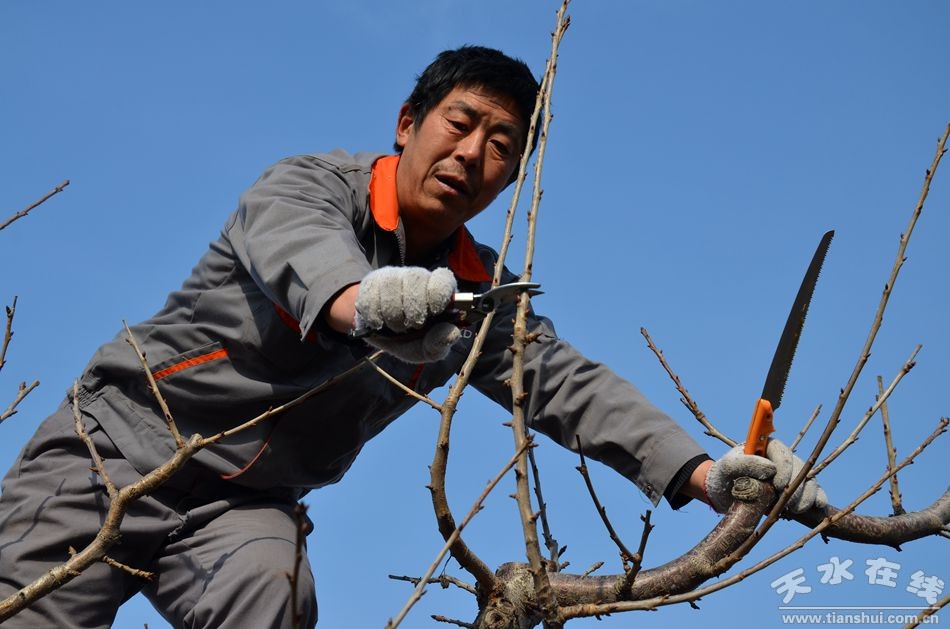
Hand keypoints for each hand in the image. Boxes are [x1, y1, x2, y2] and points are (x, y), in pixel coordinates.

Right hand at [353, 266, 459, 362]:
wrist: (379, 336)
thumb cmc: (410, 339)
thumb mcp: (426, 349)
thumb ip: (440, 343)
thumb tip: (452, 332)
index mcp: (439, 291)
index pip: (443, 278)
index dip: (440, 292)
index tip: (435, 310)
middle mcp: (418, 278)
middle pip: (416, 279)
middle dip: (414, 309)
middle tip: (413, 325)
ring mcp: (394, 276)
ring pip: (392, 286)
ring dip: (393, 315)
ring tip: (397, 327)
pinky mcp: (372, 280)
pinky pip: (372, 294)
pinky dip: (375, 316)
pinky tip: (380, 323)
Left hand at [704, 439, 827, 513]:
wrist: (722, 494)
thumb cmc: (723, 476)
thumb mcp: (727, 467)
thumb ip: (745, 463)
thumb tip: (770, 468)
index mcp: (764, 447)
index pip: (782, 452)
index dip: (785, 468)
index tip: (778, 485)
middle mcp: (778, 459)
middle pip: (798, 467)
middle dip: (796, 487)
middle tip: (788, 504)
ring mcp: (788, 474)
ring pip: (807, 480)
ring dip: (806, 495)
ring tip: (795, 510)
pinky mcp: (792, 490)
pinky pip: (812, 490)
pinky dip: (817, 497)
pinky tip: (817, 505)